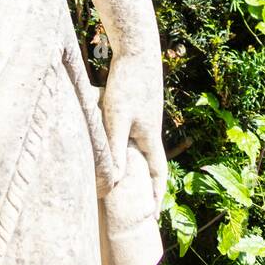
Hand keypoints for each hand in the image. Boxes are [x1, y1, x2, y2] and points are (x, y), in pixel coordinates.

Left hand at [101, 50, 167, 215]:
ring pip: (138, 146)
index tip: (151, 216)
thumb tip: (114, 182)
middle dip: (143, 183)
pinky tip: (106, 140)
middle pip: (149, 163)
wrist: (136, 48)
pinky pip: (129, 131)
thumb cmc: (128, 83)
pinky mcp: (134, 104)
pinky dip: (122, 143)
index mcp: (150, 137)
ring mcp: (143, 116)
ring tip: (118, 176)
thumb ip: (116, 149)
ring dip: (131, 162)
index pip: (158, 175)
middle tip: (133, 201)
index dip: (156, 196)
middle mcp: (150, 129)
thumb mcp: (117, 118)